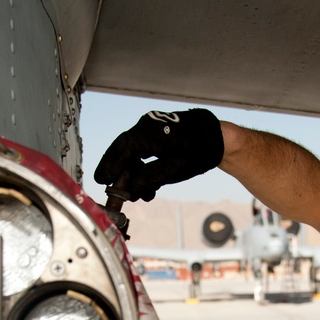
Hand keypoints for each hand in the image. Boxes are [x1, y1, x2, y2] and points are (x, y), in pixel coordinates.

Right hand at [94, 109, 223, 200]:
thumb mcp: (174, 170)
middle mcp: (146, 126)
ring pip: (132, 150)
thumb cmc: (200, 151)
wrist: (219, 137)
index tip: (101, 180)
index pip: (121, 150)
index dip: (110, 166)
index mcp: (148, 133)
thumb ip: (149, 178)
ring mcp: (152, 127)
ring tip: (137, 193)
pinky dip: (141, 165)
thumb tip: (131, 188)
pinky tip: (148, 184)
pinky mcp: (158, 132)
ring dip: (131, 171)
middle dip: (114, 167)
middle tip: (106, 183)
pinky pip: (142, 148)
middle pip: (122, 148)